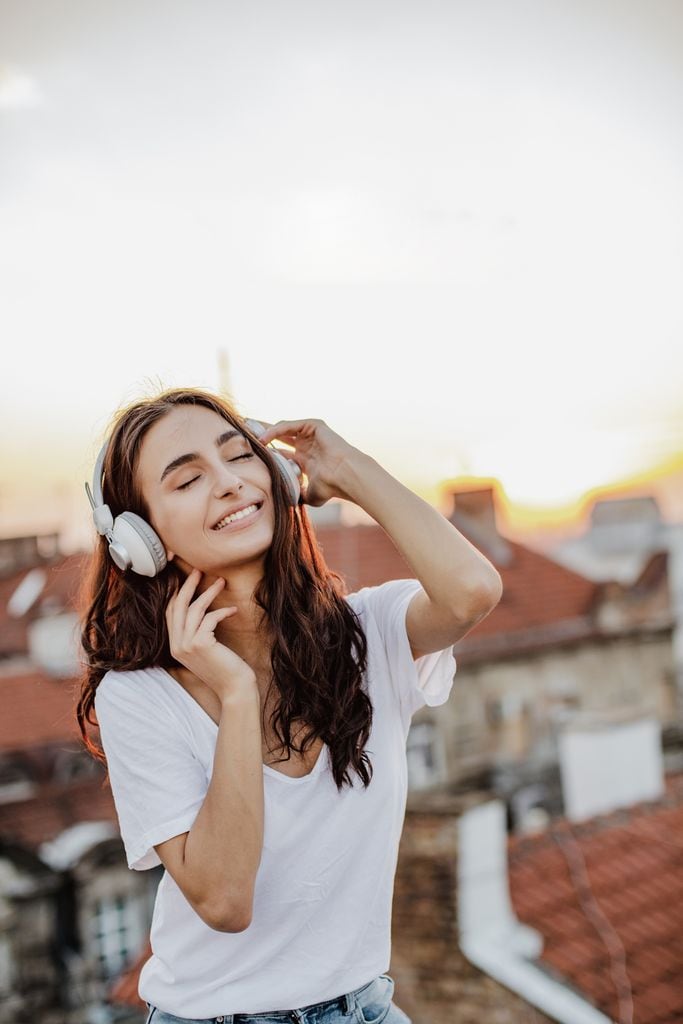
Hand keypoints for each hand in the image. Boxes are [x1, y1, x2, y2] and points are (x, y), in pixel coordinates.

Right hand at [165, 568, 256, 700]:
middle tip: (199, 570)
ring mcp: (186, 645)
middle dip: (188, 585)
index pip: (170, 613)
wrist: (234, 689)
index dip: (178, 593)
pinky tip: (233, 609)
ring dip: (209, 593)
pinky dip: (222, 611)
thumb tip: (201, 607)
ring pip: (194, 609)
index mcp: (174, 646)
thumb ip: (197, 633)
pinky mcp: (200, 644)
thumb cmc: (225, 667)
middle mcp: (176, 645)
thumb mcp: (205, 649)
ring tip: (222, 582)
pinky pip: (209, 618)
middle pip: (178, 606)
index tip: (189, 578)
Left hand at [255, 418, 357, 505]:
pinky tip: (264, 438)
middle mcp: (307, 445)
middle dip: (262, 436)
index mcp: (305, 460)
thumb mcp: (309, 495)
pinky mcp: (314, 426)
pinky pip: (290, 425)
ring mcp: (311, 435)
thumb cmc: (331, 487)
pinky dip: (276, 430)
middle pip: (278, 436)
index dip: (265, 452)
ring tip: (250, 435)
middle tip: (244, 436)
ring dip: (266, 431)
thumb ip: (297, 497)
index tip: (249, 454)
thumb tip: (285, 506)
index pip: (280, 452)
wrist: (346, 477)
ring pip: (283, 428)